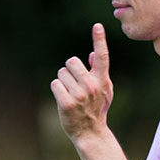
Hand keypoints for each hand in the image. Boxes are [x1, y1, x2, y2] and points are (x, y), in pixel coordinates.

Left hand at [51, 23, 113, 142]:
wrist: (91, 133)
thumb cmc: (97, 109)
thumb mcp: (104, 91)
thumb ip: (99, 72)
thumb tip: (92, 54)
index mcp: (102, 81)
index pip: (102, 57)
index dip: (99, 40)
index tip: (97, 26)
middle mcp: (92, 86)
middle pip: (72, 62)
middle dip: (69, 71)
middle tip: (73, 84)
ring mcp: (80, 95)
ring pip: (61, 74)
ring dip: (62, 82)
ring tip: (70, 94)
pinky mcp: (67, 103)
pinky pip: (55, 84)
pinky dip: (57, 90)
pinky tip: (63, 99)